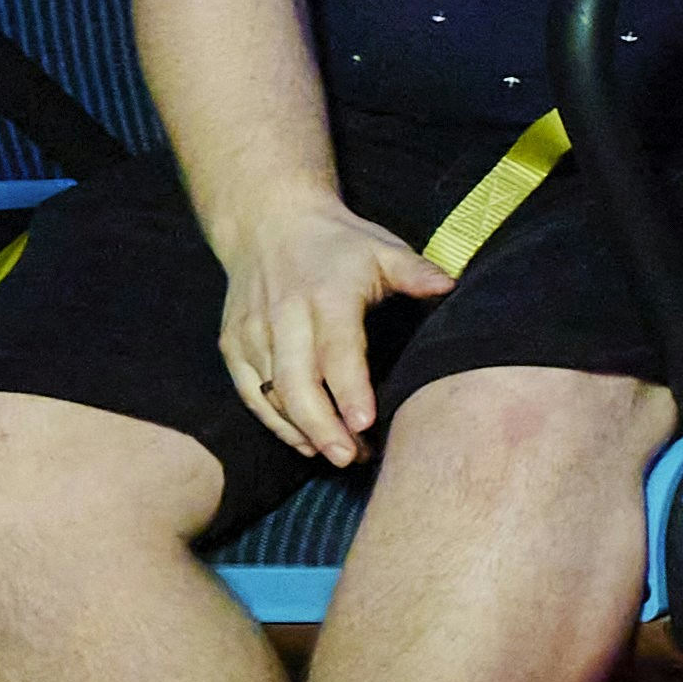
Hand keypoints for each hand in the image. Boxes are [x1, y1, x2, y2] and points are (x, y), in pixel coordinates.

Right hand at [207, 197, 454, 465]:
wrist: (268, 223)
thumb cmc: (338, 243)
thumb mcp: (382, 248)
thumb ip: (415, 272)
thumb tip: (450, 286)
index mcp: (326, 295)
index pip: (336, 350)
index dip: (349, 390)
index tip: (365, 424)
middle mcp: (284, 316)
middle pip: (296, 383)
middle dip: (322, 426)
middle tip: (350, 458)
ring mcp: (252, 332)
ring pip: (272, 394)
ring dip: (302, 431)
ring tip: (338, 455)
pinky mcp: (233, 344)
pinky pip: (250, 393)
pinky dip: (274, 422)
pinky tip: (303, 441)